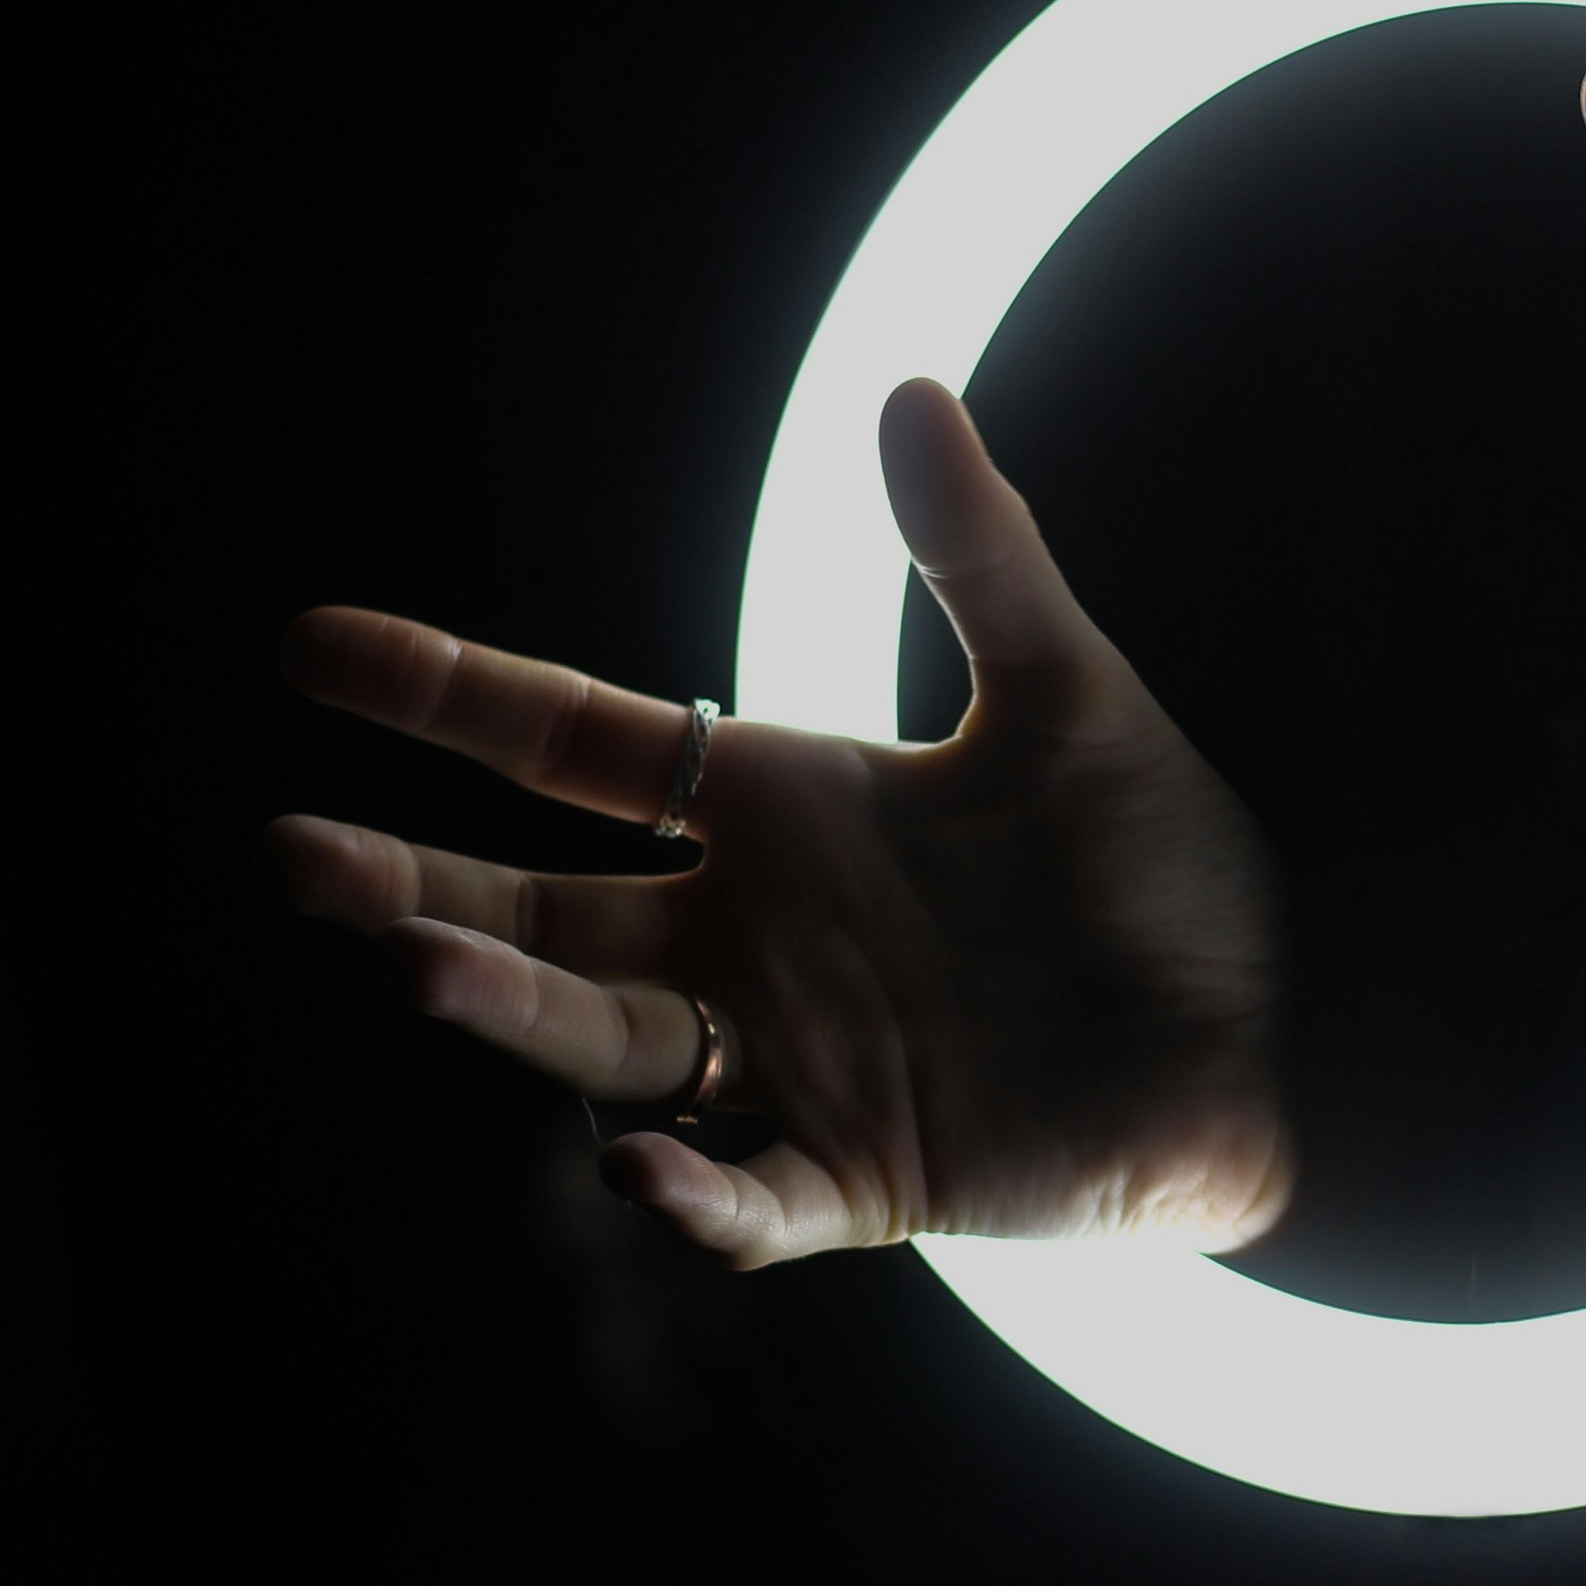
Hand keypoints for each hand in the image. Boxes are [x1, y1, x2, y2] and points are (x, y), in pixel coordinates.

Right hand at [265, 380, 1290, 1264]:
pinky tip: (640, 1162)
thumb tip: (906, 388)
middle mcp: (759, 937)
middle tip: (295, 856)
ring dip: (513, 1013)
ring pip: (611, 1045)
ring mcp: (801, 1065)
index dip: (446, 695)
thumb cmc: (1172, 861)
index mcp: (785, 808)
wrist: (1290, 1027)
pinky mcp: (871, 1179)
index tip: (308, 645)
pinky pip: (752, 1198)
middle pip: (546, 909)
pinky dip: (695, 1191)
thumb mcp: (1069, 696)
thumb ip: (980, 558)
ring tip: (416, 963)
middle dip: (418, 883)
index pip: (574, 745)